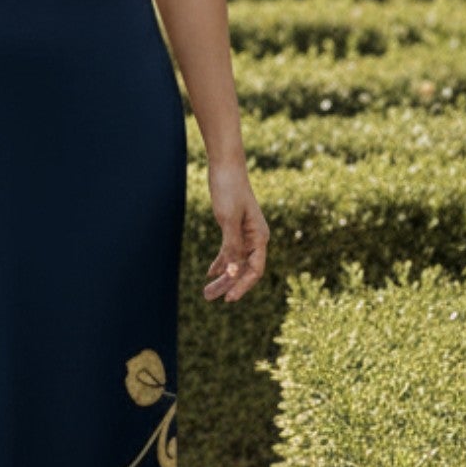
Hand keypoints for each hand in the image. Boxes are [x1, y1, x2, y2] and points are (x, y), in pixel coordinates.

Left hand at [203, 159, 267, 303]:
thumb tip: (231, 273)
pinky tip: (210, 273)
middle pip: (242, 269)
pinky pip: (229, 251)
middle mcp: (255, 238)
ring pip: (234, 262)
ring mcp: (245, 234)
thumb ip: (231, 246)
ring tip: (206, 292)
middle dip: (227, 285)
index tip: (228, 300)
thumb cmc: (229, 190)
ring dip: (222, 277)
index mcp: (259, 237)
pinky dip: (220, 262)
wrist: (225, 166)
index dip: (242, 286)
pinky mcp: (234, 228)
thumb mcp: (228, 219)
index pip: (254, 270)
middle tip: (208, 297)